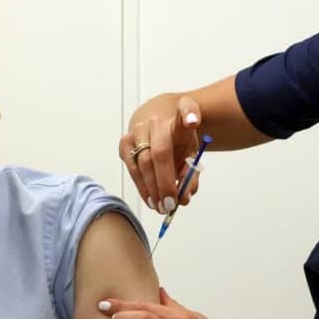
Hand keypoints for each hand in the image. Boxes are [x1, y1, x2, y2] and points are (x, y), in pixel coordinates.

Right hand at [119, 96, 201, 213]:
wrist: (157, 129)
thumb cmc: (177, 144)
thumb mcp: (192, 156)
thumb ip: (191, 176)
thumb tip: (184, 197)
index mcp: (179, 123)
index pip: (186, 110)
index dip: (189, 114)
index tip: (192, 121)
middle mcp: (156, 123)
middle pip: (159, 153)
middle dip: (164, 183)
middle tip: (170, 205)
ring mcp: (138, 131)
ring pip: (142, 164)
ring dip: (152, 189)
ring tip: (161, 207)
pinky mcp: (125, 142)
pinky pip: (132, 168)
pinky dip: (142, 187)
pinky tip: (150, 199)